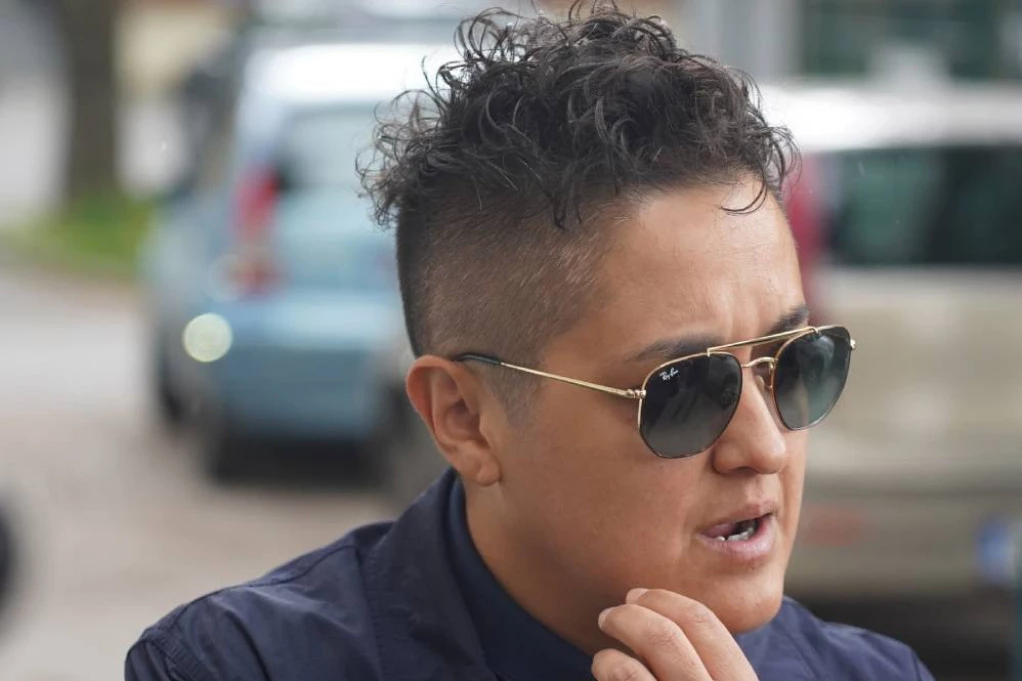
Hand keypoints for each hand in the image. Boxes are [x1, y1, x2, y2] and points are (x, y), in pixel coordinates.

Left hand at [592, 588, 758, 680]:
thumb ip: (698, 667)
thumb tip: (657, 620)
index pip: (710, 624)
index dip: (669, 601)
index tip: (638, 597)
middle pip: (685, 624)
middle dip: (644, 605)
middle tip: (612, 613)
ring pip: (661, 641)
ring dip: (624, 625)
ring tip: (605, 643)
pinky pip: (631, 673)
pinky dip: (610, 661)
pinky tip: (603, 665)